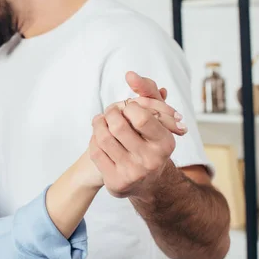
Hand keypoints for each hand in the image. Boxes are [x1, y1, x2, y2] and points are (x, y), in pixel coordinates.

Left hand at [89, 73, 184, 198]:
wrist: (147, 181)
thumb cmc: (150, 141)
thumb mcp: (156, 117)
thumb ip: (147, 92)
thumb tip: (130, 75)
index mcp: (165, 143)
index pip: (141, 116)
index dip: (128, 107)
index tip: (127, 107)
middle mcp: (151, 160)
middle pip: (118, 126)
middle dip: (110, 113)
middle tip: (109, 111)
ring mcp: (132, 173)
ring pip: (103, 138)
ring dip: (98, 124)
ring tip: (100, 120)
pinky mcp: (116, 182)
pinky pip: (96, 152)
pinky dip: (94, 140)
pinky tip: (98, 136)